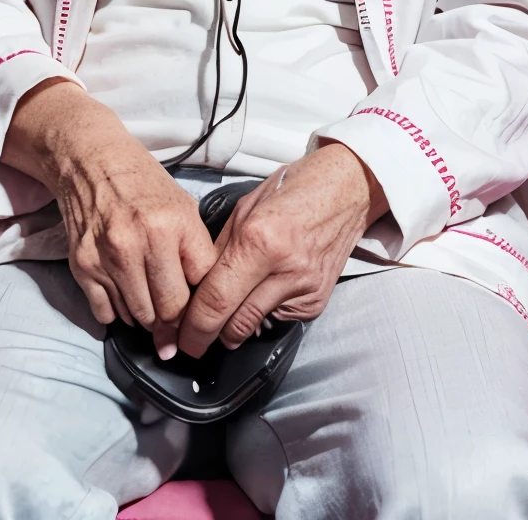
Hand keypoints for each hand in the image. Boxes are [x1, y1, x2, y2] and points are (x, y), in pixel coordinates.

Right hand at [3, 80, 216, 356]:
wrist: (92, 160)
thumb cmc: (142, 183)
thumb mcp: (184, 207)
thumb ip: (196, 252)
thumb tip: (203, 300)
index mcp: (171, 226)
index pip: (196, 292)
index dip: (199, 301)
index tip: (196, 302)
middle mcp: (138, 244)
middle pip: (166, 313)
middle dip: (173, 316)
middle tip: (173, 307)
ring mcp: (107, 258)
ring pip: (137, 318)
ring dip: (147, 315)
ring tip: (149, 294)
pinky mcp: (82, 267)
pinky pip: (106, 314)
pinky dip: (118, 310)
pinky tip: (124, 290)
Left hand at [178, 141, 386, 358]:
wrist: (346, 190)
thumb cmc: (293, 190)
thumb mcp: (245, 209)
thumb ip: (221, 249)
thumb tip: (198, 285)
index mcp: (260, 239)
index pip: (217, 299)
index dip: (193, 325)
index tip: (181, 335)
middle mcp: (285, 269)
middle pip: (234, 323)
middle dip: (207, 336)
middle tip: (190, 339)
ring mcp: (305, 289)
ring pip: (253, 327)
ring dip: (231, 329)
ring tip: (219, 319)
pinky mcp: (317, 301)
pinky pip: (277, 319)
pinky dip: (260, 315)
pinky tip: (256, 298)